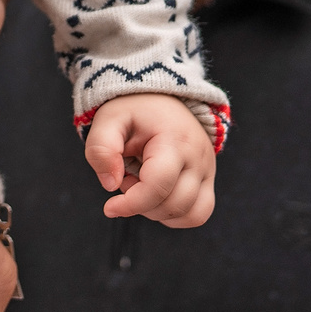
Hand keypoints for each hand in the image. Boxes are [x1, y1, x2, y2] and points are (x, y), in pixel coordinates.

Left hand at [83, 94, 216, 224]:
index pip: (158, 186)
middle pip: (173, 205)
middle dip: (142, 204)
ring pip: (189, 214)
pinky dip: (175, 215)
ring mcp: (207, 170)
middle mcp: (198, 158)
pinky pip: (199, 213)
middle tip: (127, 178)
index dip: (131, 204)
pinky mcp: (208, 179)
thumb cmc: (133, 109)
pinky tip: (156, 196)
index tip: (109, 207)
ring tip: (142, 184)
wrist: (160, 96)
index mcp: (174, 141)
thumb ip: (101, 149)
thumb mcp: (108, 120)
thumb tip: (111, 185)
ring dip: (158, 211)